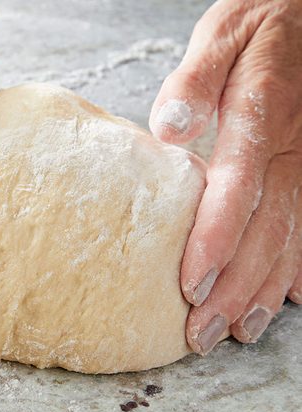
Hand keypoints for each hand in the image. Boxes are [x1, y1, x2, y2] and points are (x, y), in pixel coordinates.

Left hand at [149, 0, 301, 353]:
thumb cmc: (259, 25)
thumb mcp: (221, 36)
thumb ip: (197, 81)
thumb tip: (172, 129)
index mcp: (263, 116)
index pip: (238, 189)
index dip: (216, 240)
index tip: (191, 285)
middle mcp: (295, 148)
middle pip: (266, 229)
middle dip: (234, 287)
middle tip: (204, 333)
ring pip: (293, 237)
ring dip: (264, 290)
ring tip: (239, 330)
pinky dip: (300, 266)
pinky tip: (287, 300)